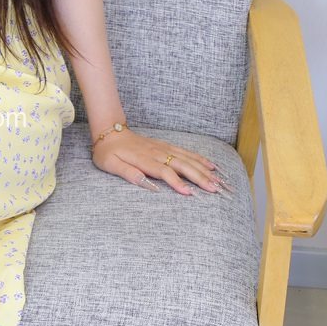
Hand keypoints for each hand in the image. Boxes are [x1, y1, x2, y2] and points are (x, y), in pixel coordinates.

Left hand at [89, 128, 233, 196]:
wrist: (109, 132)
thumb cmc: (108, 153)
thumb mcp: (111, 165)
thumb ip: (128, 174)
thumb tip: (147, 184)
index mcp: (144, 159)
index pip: (164, 172)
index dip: (177, 182)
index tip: (189, 193)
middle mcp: (157, 152)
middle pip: (182, 165)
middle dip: (200, 177)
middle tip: (215, 189)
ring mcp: (163, 148)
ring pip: (188, 158)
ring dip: (204, 169)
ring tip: (218, 180)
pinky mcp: (165, 145)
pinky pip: (186, 152)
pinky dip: (200, 158)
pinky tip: (211, 165)